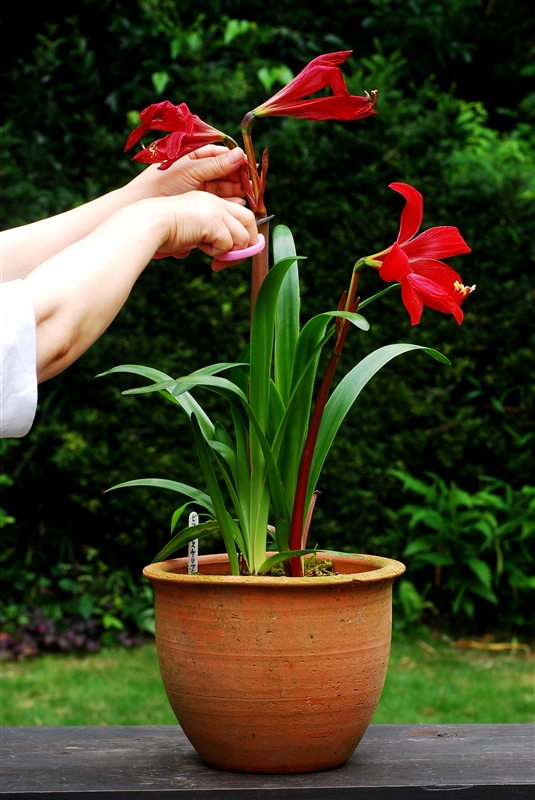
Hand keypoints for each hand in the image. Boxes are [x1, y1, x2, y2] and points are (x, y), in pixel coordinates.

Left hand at [131, 146, 246, 203]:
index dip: (235, 159)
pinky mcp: (198, 202)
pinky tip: (238, 203)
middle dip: (238, 177)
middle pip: (224, 171)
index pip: (219, 154)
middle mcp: (196, 170)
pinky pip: (218, 199)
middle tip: (251, 183)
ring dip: (235, 190)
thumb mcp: (190, 171)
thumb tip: (240, 154)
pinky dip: (229, 201)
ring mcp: (197, 186)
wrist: (145, 209)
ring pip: (223, 186)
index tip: (248, 165)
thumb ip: (216, 164)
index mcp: (192, 156)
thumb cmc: (161, 185)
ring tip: (247, 194)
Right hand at [156, 192, 256, 266]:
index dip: (242, 234)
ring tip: (212, 256)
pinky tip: (202, 248)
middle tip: (231, 260)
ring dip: (229, 251)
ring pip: (242, 236)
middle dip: (247, 243)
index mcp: (210, 200)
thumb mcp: (192, 230)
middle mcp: (216, 202)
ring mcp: (215, 210)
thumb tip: (224, 254)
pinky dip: (218, 252)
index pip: (240, 214)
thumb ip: (209, 236)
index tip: (233, 251)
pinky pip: (228, 243)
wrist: (149, 223)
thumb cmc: (163, 230)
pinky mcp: (213, 221)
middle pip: (249, 220)